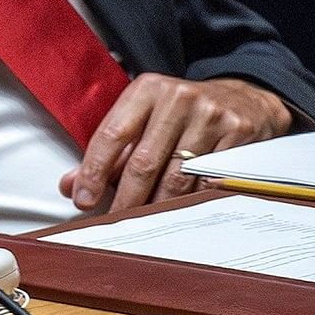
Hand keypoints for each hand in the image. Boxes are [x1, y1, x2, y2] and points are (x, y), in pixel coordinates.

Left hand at [60, 74, 292, 212]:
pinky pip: (208, 182)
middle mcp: (178, 99)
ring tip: (143, 224)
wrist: (244, 98)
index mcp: (146, 90)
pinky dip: (190, 203)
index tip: (83, 200)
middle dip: (125, 198)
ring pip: (176, 177)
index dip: (94, 171)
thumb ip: (109, 152)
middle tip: (113, 222)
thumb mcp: (143, 118)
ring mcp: (211, 116)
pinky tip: (178, 215)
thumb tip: (71, 185)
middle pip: (144, 161)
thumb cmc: (180, 113)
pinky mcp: (238, 134)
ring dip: (156, 207)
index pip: (112, 135)